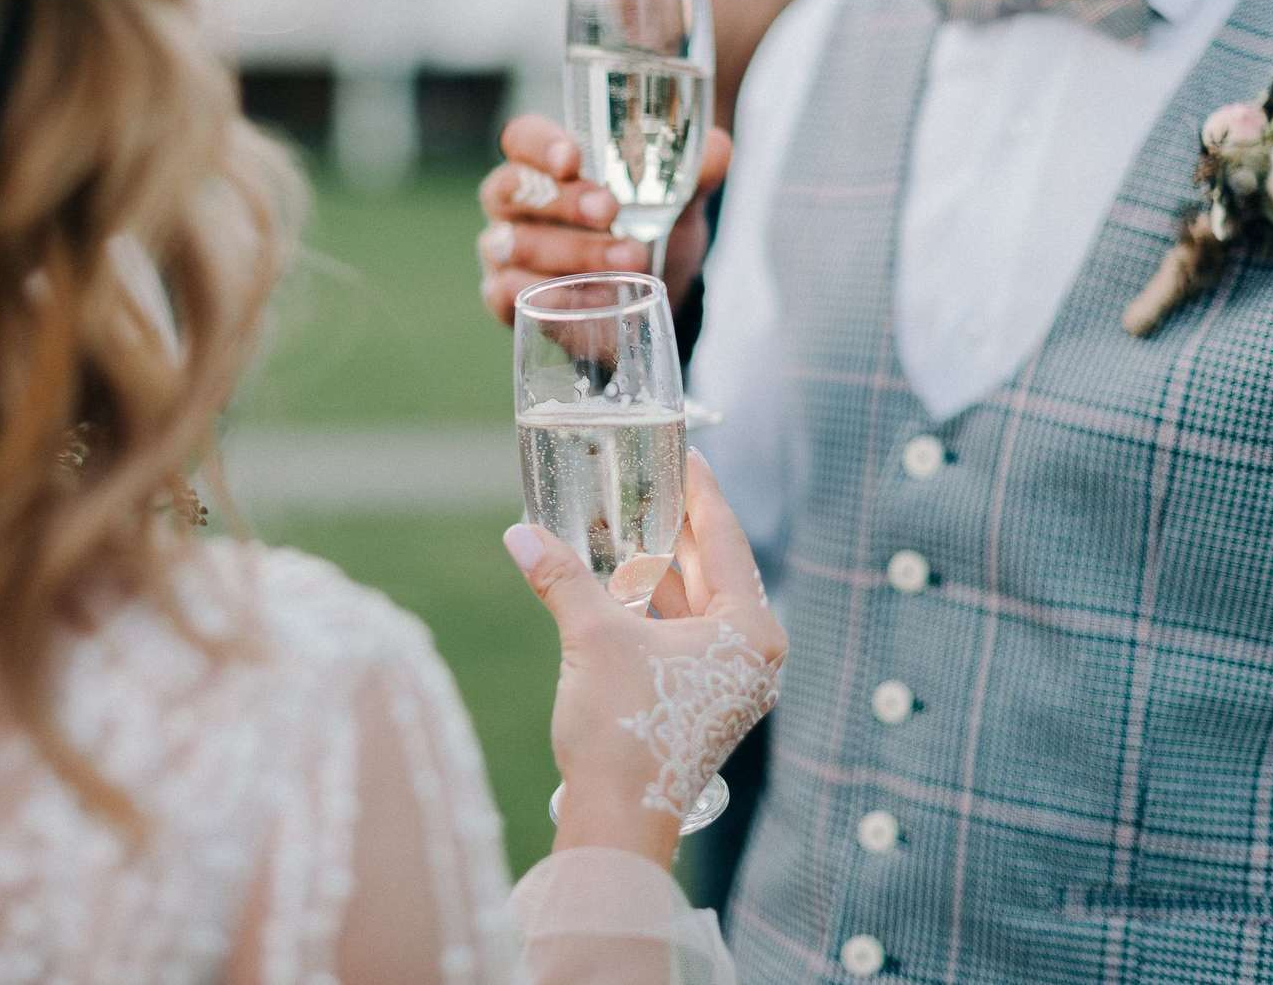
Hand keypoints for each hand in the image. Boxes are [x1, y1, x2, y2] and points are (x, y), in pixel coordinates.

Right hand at [478, 116, 732, 326]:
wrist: (648, 297)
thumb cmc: (647, 230)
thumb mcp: (676, 203)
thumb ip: (694, 174)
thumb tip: (720, 149)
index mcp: (544, 164)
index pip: (522, 138)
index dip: (540, 145)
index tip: (574, 159)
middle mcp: (512, 203)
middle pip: (510, 188)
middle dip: (563, 201)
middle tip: (612, 212)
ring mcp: (502, 252)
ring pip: (514, 244)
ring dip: (572, 252)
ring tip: (629, 261)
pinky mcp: (504, 298)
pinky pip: (510, 296)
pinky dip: (555, 298)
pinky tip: (597, 300)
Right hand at [503, 449, 785, 867]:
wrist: (618, 821)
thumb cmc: (623, 732)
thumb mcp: (592, 638)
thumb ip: (562, 577)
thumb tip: (520, 533)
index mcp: (750, 631)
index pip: (725, 539)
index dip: (701, 490)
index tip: (686, 450)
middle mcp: (752, 654)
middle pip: (712, 568)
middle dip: (674, 526)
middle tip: (646, 478)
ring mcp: (730, 681)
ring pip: (694, 602)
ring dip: (657, 566)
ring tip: (623, 520)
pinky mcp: (702, 701)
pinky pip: (682, 633)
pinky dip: (651, 604)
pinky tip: (617, 578)